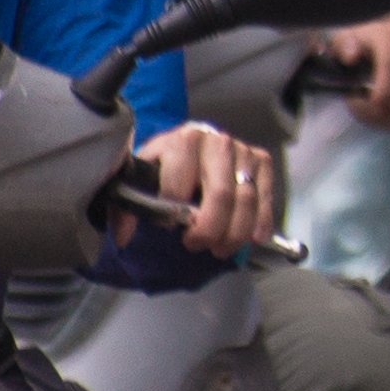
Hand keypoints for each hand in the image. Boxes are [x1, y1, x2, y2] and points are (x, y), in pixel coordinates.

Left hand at [137, 124, 277, 258]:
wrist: (189, 145)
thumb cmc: (165, 165)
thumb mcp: (141, 179)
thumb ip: (127, 206)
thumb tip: (124, 237)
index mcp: (182, 141)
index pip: (180, 186)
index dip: (174, 215)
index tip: (169, 229)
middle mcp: (216, 141)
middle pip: (221, 196)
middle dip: (209, 230)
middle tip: (197, 245)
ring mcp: (242, 150)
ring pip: (246, 200)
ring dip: (235, 234)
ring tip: (220, 249)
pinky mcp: (260, 160)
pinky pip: (266, 198)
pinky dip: (261, 222)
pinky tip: (252, 238)